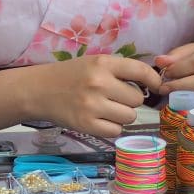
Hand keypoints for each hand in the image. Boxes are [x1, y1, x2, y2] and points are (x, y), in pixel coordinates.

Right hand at [36, 55, 161, 137]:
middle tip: (114, 99)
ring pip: (129, 117)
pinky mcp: (85, 124)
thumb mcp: (93, 63)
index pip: (141, 71)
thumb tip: (153, 85)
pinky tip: (99, 120)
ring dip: (122, 116)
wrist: (37, 91)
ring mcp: (92, 105)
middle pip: (137, 99)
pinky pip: (115, 131)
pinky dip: (111, 127)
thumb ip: (119, 70)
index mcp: (103, 63)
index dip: (154, 81)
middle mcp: (99, 83)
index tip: (156, 87)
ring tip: (106, 110)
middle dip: (129, 101)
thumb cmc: (69, 76)